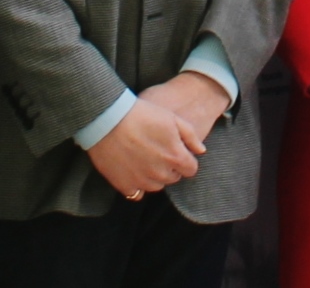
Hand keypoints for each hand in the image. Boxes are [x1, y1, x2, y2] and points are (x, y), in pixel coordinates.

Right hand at [85, 90, 206, 199]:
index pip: (191, 169)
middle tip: (158, 151)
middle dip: (170, 167)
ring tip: (144, 158)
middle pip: (173, 178)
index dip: (186, 160)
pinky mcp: (124, 185)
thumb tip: (201, 151)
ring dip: (154, 176)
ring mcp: (142, 181)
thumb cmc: (142, 114)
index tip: (177, 151)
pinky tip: (133, 169)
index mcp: (175, 156)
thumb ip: (190, 136)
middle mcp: (161, 174)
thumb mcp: (172, 118)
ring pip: (156, 186)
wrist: (108, 119)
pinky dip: (137, 185)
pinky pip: (137, 193)